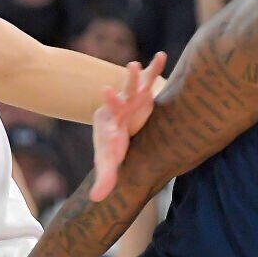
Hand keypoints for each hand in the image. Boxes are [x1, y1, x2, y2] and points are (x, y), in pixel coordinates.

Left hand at [90, 53, 165, 202]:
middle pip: (113, 105)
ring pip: (131, 87)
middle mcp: (117, 112)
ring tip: (133, 66)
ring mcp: (130, 100)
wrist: (119, 125)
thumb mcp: (109, 162)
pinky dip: (155, 68)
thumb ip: (104, 178)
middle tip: (106, 91)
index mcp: (108, 129)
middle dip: (112, 99)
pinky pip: (149, 78)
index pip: (108, 135)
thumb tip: (96, 201)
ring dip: (132, 78)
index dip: (110, 138)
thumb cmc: (113, 146)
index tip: (112, 139)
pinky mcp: (143, 93)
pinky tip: (162, 55)